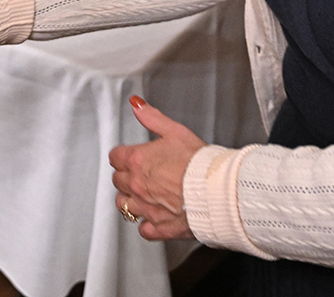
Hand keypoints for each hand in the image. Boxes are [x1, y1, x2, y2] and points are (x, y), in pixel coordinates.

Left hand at [109, 96, 204, 240]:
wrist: (218, 191)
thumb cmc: (200, 163)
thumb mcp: (176, 132)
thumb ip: (152, 118)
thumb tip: (137, 105)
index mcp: (138, 161)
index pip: (115, 157)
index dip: (122, 155)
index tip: (129, 156)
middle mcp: (138, 186)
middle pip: (117, 181)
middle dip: (126, 176)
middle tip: (140, 173)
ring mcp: (147, 208)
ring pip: (124, 205)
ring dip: (131, 200)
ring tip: (144, 195)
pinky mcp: (159, 227)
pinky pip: (143, 229)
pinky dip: (147, 224)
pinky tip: (155, 216)